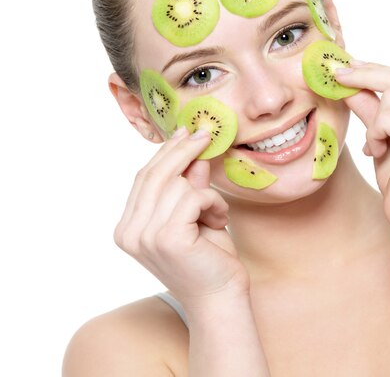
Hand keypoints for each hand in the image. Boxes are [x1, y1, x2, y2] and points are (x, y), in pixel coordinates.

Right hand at [114, 128, 247, 309]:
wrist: (221, 298)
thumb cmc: (209, 259)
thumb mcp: (196, 215)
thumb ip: (189, 186)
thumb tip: (194, 153)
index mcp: (128, 228)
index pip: (143, 178)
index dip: (165, 152)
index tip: (185, 132)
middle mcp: (129, 233)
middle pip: (154, 174)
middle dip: (182, 150)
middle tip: (205, 134)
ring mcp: (144, 236)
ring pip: (176, 184)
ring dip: (205, 191)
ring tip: (217, 212)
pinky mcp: (167, 238)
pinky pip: (193, 196)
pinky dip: (213, 202)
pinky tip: (220, 219)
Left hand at [335, 62, 389, 224]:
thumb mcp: (385, 134)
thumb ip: (372, 105)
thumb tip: (347, 77)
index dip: (376, 69)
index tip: (348, 66)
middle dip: (365, 76)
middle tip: (338, 78)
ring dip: (374, 121)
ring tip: (376, 145)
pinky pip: (386, 117)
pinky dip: (374, 133)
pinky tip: (378, 152)